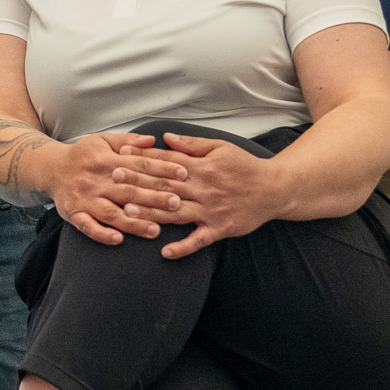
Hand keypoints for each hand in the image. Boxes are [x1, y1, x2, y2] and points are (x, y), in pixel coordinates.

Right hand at [46, 133, 184, 245]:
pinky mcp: (74, 214)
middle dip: (154, 198)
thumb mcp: (103, 140)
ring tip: (155, 230)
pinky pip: (88, 227)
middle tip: (177, 204)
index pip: (139, 165)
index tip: (184, 174)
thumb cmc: (82, 155)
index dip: (162, 169)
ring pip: (111, 213)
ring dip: (133, 222)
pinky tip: (118, 240)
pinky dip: (102, 234)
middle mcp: (96, 180)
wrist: (50, 168)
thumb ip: (128, 140)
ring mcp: (85, 198)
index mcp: (106, 160)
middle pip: (129, 191)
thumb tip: (153, 140)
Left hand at [114, 134, 288, 259]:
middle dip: (138, 182)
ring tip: (128, 213)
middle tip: (114, 179)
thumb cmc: (245, 166)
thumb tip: (164, 138)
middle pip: (166, 185)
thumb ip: (192, 145)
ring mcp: (211, 210)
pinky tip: (164, 252)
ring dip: (152, 213)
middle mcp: (204, 188)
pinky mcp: (220, 229)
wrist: (275, 189)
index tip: (122, 155)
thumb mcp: (220, 147)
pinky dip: (183, 247)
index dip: (144, 158)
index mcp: (203, 166)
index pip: (168, 161)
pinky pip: (199, 240)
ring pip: (176, 212)